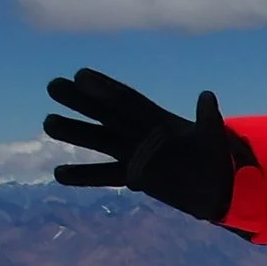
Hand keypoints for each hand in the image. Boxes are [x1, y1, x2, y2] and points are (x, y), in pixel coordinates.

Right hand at [43, 69, 246, 222]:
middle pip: (105, 114)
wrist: (219, 190)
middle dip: (80, 101)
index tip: (81, 75)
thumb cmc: (218, 162)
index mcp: (159, 120)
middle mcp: (141, 133)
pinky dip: (83, 175)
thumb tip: (207, 96)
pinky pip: (105, 175)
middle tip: (52, 86)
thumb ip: (209, 121)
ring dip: (74, 132)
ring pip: (99, 141)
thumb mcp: (215, 142)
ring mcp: (135, 154)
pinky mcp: (135, 177)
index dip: (107, 88)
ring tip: (47, 123)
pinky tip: (58, 173)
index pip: (128, 101)